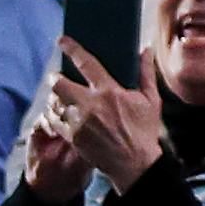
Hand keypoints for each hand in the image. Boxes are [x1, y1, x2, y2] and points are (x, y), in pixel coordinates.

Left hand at [51, 36, 166, 186]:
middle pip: (59, 84)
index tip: (62, 41)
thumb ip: (146, 73)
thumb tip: (146, 50)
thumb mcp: (150, 100)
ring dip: (54, 98)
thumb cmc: (144, 131)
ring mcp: (79, 122)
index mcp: (109, 91)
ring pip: (54, 102)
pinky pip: (54, 121)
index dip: (72, 49)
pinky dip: (54, 116)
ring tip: (59, 98)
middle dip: (55, 78)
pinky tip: (58, 115)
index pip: (86, 63)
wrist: (134, 164)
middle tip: (57, 78)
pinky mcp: (72, 137)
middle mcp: (90, 104)